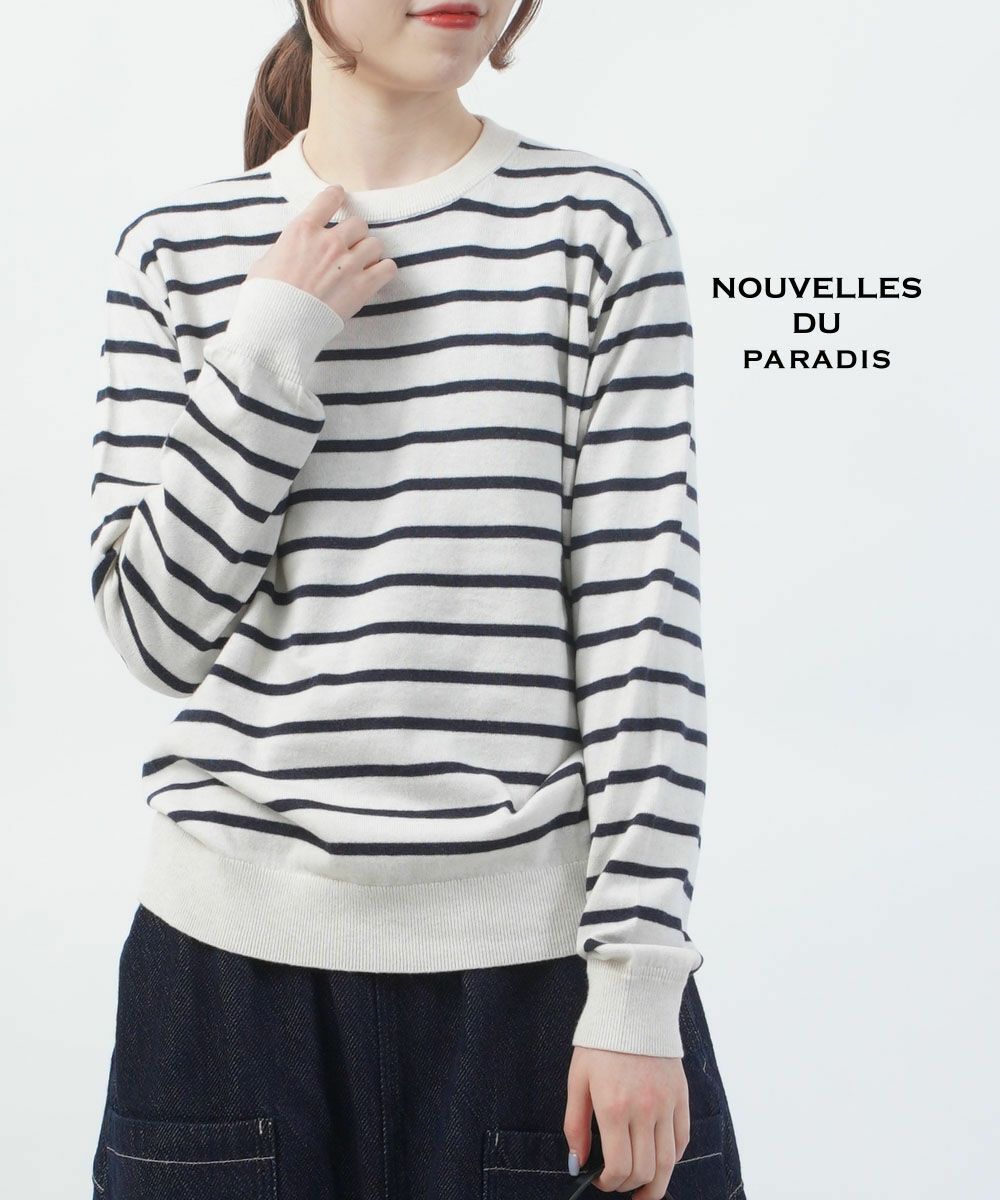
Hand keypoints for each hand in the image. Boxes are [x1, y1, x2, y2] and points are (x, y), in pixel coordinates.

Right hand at [247, 183, 397, 321]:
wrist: (276, 325)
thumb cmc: (265, 297)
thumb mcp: (266, 262)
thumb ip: (287, 249)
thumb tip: (293, 251)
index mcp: (302, 230)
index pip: (328, 199)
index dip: (337, 196)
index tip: (340, 196)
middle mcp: (328, 243)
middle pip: (358, 224)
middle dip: (355, 235)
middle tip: (349, 248)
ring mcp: (347, 264)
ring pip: (375, 244)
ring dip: (370, 253)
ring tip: (363, 264)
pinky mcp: (361, 287)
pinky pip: (388, 268)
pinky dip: (384, 270)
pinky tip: (376, 276)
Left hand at [564, 1045, 688, 1198]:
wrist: (632, 1007)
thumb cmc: (601, 1043)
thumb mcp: (577, 1080)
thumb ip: (575, 1125)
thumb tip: (577, 1162)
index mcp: (614, 1107)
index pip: (620, 1167)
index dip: (609, 1183)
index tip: (601, 1181)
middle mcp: (644, 1110)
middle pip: (645, 1170)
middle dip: (630, 1186)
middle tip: (619, 1184)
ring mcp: (667, 1104)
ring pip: (669, 1162)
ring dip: (657, 1184)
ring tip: (645, 1191)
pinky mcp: (681, 1096)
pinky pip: (682, 1139)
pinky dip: (673, 1157)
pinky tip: (660, 1160)